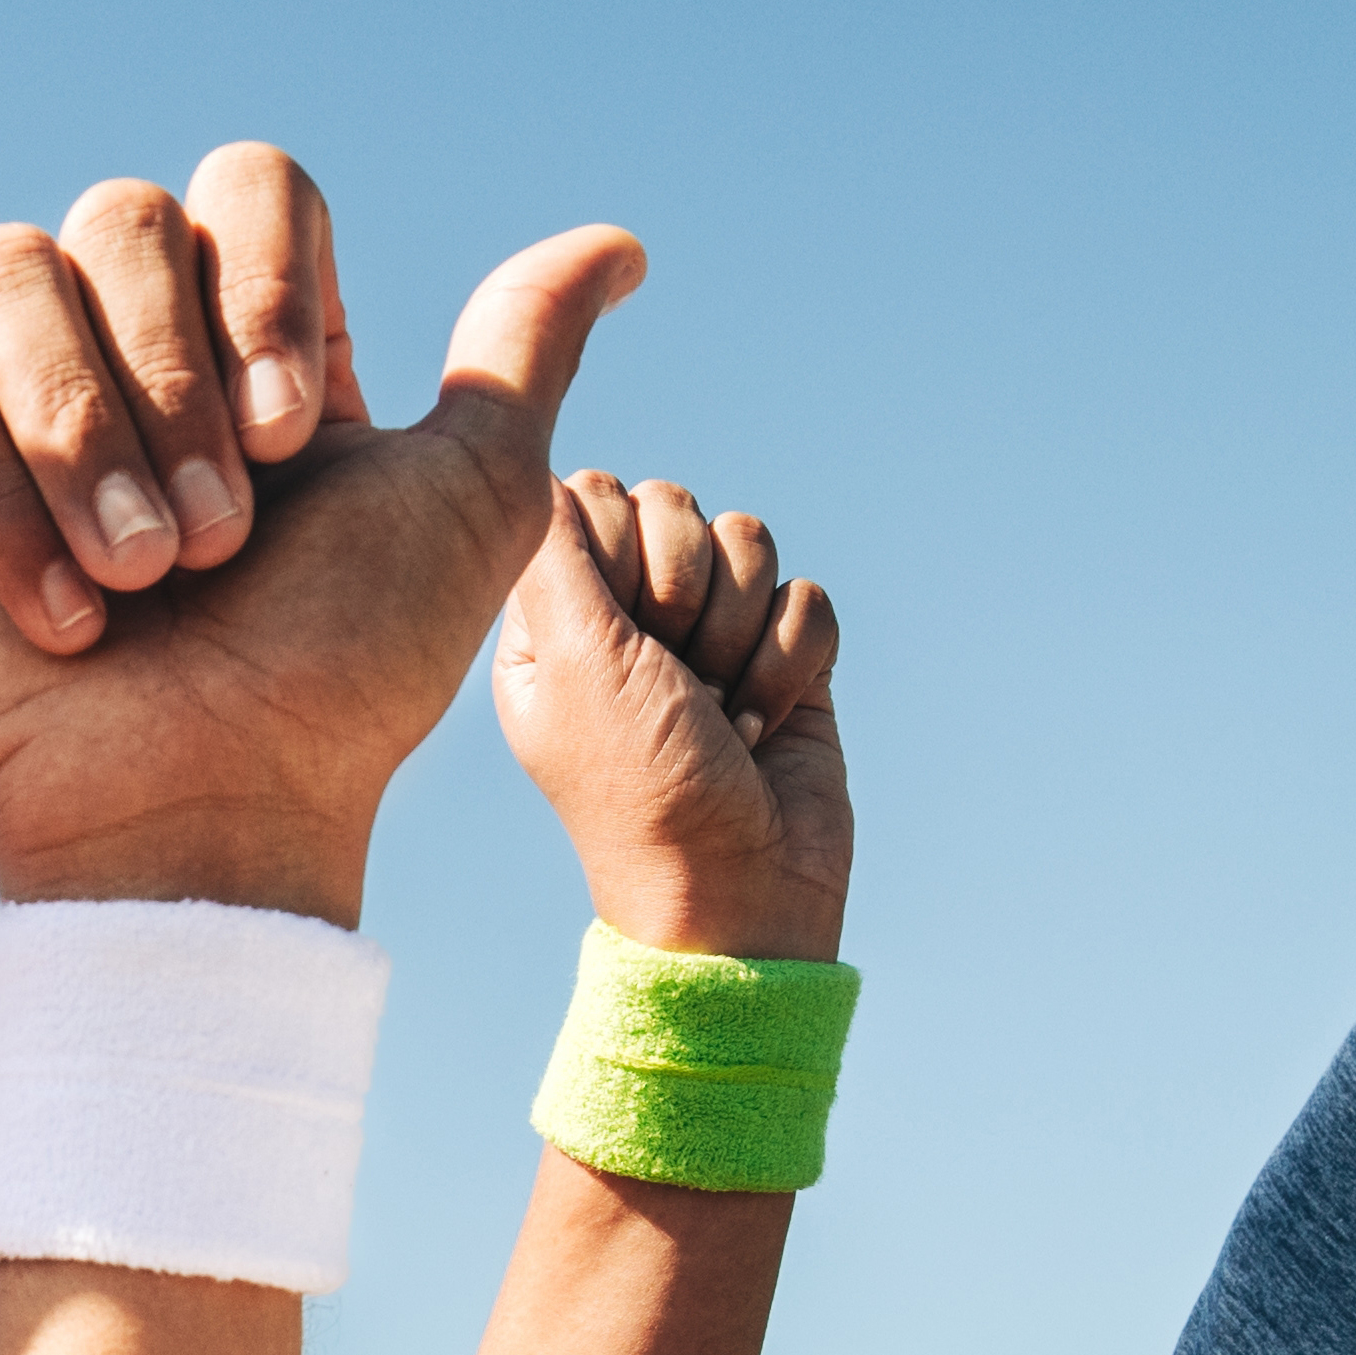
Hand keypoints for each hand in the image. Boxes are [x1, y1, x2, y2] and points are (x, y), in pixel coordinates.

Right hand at [0, 148, 641, 924]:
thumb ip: (521, 352)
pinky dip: (5, 502)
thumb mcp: (474, 499)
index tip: (298, 434)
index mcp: (252, 337)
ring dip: (87, 428)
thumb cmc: (348, 678)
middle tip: (220, 538)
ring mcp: (12, 408)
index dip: (266, 283)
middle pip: (121, 214)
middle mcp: (128, 349)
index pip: (245, 182)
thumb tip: (618, 245)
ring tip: (143, 574)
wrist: (217, 813)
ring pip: (4, 272)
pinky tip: (69, 618)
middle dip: (180, 378)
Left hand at [492, 476, 850, 965]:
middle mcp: (628, 616)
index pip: (592, 495)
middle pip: (676, 505)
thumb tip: (550, 470)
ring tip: (720, 713)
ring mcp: (710, 633)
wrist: (740, 884)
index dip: (622, 551)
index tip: (622, 635)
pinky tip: (765, 724)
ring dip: (741, 635)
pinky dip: (792, 662)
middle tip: (676, 681)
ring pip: (749, 539)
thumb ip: (559, 551)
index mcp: (555, 616)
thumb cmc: (641, 787)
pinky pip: (805, 593)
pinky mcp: (782, 656)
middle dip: (689, 594)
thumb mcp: (576, 662)